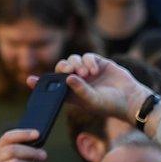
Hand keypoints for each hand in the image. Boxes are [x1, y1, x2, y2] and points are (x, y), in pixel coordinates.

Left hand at [29, 53, 149, 123]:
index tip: (30, 80)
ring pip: (73, 60)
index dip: (40, 83)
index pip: (52, 87)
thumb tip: (68, 77)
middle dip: (62, 68)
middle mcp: (78, 81)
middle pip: (61, 69)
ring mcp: (88, 71)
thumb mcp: (92, 101)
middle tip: (69, 71)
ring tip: (86, 73)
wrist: (131, 98)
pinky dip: (89, 61)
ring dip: (76, 64)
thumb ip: (79, 90)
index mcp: (72, 94)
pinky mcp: (99, 63)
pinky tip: (95, 70)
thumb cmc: (111, 105)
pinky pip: (88, 57)